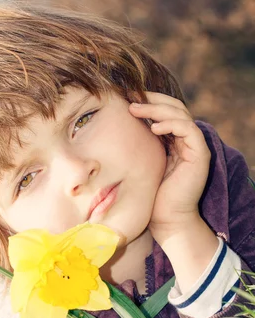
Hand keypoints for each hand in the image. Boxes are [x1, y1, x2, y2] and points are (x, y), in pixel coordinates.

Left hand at [129, 92, 210, 244]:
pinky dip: (171, 124)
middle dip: (151, 99)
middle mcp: (186, 141)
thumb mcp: (142, 164)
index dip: (148, 102)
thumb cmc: (151, 197)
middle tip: (129, 97)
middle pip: (174, 107)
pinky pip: (188, 129)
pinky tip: (153, 128)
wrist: (167, 220)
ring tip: (134, 109)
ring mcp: (195, 146)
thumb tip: (118, 129)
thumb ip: (139, 145)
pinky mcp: (200, 155)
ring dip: (157, 108)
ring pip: (180, 114)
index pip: (165, 112)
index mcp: (174, 141)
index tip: (126, 98)